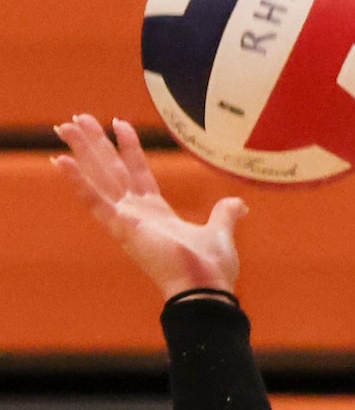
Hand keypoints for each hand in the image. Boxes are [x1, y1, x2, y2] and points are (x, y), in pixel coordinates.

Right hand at [51, 113, 246, 300]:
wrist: (206, 289)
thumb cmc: (211, 270)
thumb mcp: (219, 232)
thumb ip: (224, 215)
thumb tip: (240, 204)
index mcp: (157, 213)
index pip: (138, 171)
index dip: (129, 147)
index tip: (118, 122)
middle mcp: (137, 214)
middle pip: (112, 169)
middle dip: (95, 143)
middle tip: (75, 119)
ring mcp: (127, 220)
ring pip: (99, 177)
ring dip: (82, 151)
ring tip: (64, 126)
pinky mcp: (122, 228)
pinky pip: (94, 201)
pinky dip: (78, 182)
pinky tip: (60, 161)